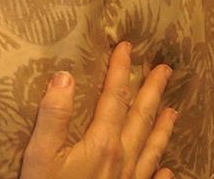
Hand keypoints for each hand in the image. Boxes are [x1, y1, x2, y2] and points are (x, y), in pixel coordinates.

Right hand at [19, 42, 177, 178]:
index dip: (120, 71)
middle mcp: (121, 160)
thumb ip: (53, 116)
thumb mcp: (40, 155)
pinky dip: (162, 174)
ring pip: (151, 148)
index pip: (114, 99)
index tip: (127, 46)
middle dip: (150, 92)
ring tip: (173, 109)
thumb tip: (64, 76)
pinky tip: (170, 170)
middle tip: (165, 69)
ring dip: (162, 127)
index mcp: (102, 144)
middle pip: (140, 119)